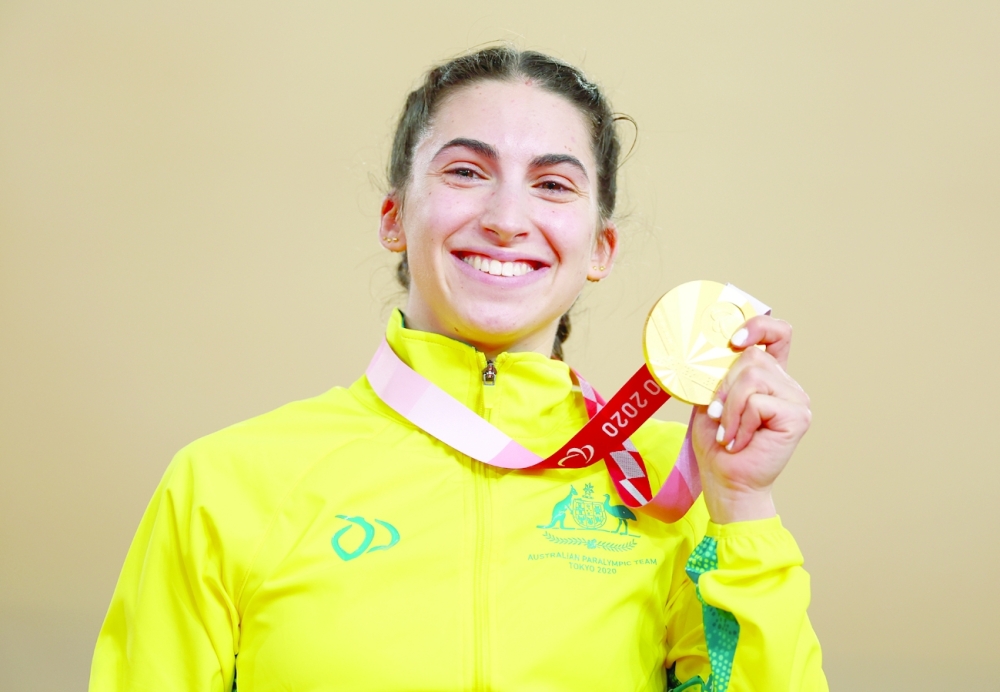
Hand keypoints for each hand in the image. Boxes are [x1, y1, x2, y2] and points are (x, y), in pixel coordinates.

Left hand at [689, 315, 811, 523]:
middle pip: (752, 357)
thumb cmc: (718, 444)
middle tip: (718, 416)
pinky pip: (757, 402)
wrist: (726, 482)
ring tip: (728, 432)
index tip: (733, 341)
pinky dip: (739, 422)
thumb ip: (716, 373)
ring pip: (752, 377)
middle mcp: (787, 385)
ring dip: (729, 407)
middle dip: (724, 387)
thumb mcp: (710, 399)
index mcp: (769, 377)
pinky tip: (739, 441)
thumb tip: (707, 346)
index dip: (758, 326)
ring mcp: (797, 400)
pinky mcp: (798, 416)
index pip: (777, 333)